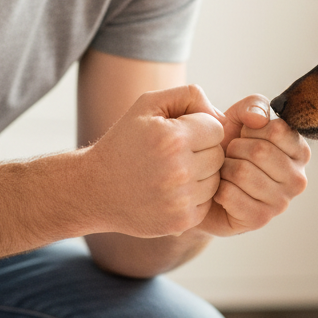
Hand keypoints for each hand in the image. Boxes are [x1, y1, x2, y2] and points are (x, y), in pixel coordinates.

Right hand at [80, 84, 225, 237]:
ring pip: (216, 180)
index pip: (217, 128)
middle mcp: (179, 170)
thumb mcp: (148, 104)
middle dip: (202, 151)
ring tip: (172, 172)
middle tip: (174, 154)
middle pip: (219, 155)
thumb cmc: (125, 141)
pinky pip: (208, 202)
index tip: (179, 133)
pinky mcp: (181, 221)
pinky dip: (194, 197)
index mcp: (173, 138)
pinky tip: (171, 191)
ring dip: (200, 175)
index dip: (200, 128)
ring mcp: (180, 199)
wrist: (95, 188)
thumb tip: (223, 116)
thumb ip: (189, 95)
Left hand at [197, 94, 310, 236]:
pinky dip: (217, 189)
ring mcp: (281, 203)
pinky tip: (221, 190)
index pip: (277, 130)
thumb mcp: (241, 117)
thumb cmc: (229, 147)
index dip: (251, 129)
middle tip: (231, 156)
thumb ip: (254, 106)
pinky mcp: (260, 219)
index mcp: (300, 151)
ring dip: (225, 169)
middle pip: (260, 151)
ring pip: (243, 173)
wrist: (205, 182)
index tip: (246, 137)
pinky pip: (230, 195)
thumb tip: (259, 120)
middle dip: (235, 149)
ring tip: (226, 172)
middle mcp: (298, 179)